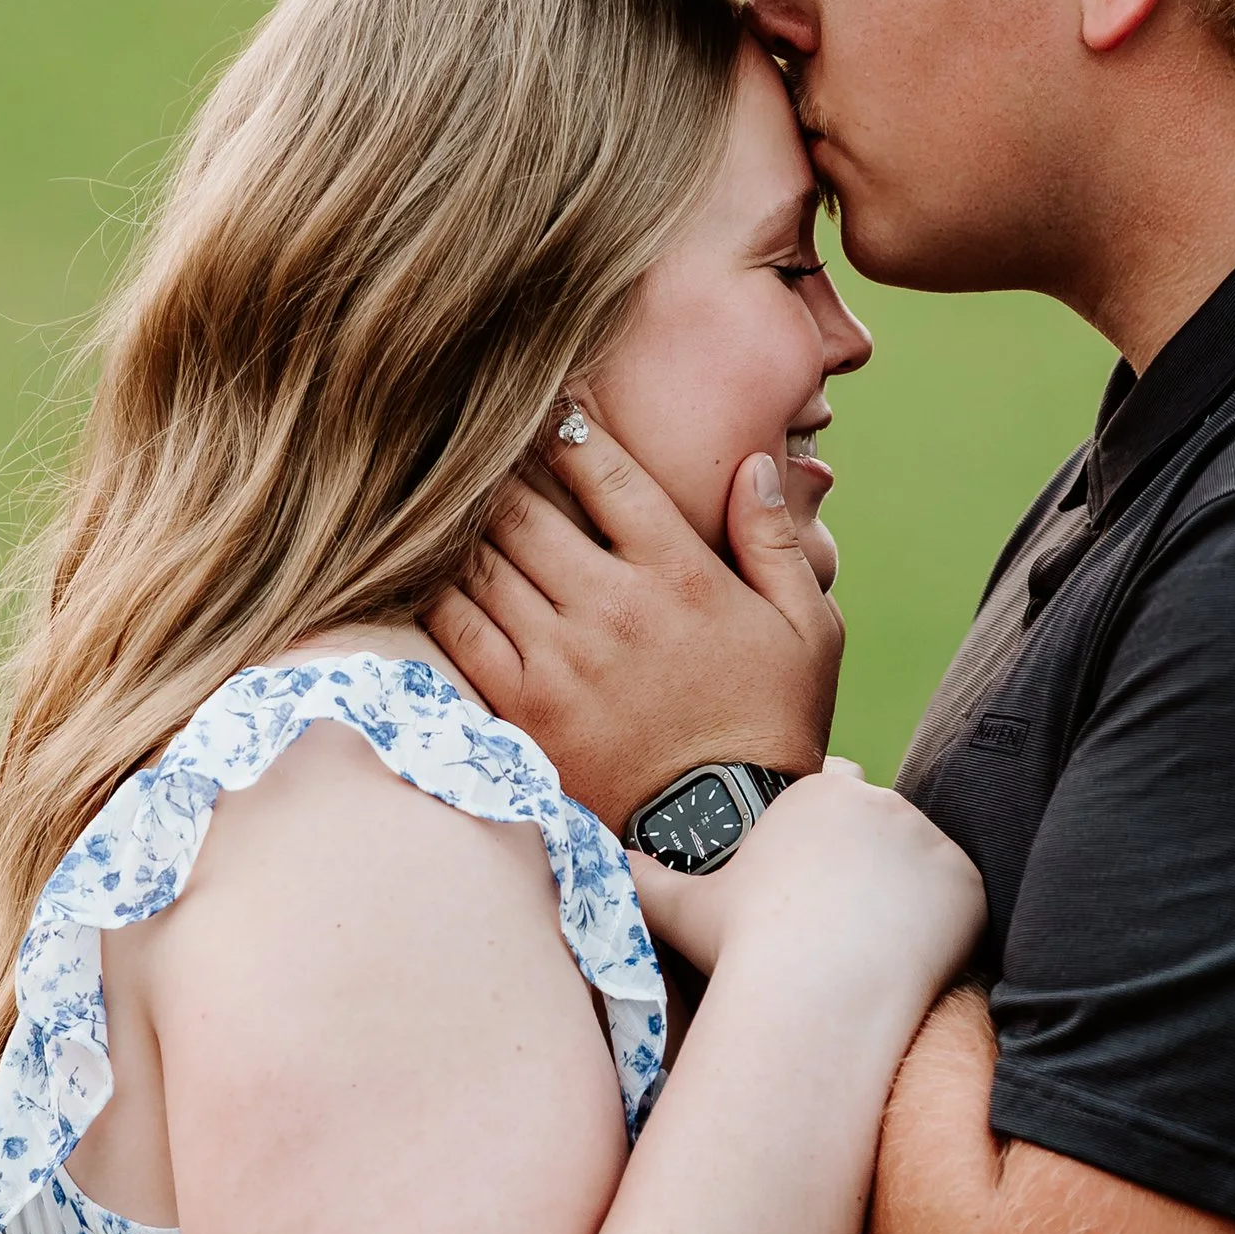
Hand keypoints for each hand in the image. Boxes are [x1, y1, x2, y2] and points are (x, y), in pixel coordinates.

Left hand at [423, 403, 843, 833]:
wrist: (725, 833)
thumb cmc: (771, 723)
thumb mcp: (808, 627)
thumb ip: (775, 539)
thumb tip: (752, 463)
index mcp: (679, 572)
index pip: (602, 468)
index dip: (564, 423)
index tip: (546, 401)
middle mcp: (612, 604)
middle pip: (522, 504)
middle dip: (494, 464)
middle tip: (472, 440)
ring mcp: (560, 656)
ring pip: (480, 558)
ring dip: (458, 520)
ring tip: (441, 494)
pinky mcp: (521, 705)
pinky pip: (456, 627)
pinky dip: (435, 588)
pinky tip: (426, 567)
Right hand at [631, 765, 984, 1005]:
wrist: (816, 997)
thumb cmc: (745, 947)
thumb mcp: (681, 907)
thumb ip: (641, 877)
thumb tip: (601, 861)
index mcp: (819, 793)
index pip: (834, 788)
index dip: (826, 833)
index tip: (819, 875)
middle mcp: (881, 801)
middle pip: (884, 823)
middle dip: (872, 860)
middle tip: (850, 917)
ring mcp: (929, 840)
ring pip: (923, 860)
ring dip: (911, 890)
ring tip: (882, 944)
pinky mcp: (967, 884)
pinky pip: (961, 899)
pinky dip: (945, 925)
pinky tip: (913, 958)